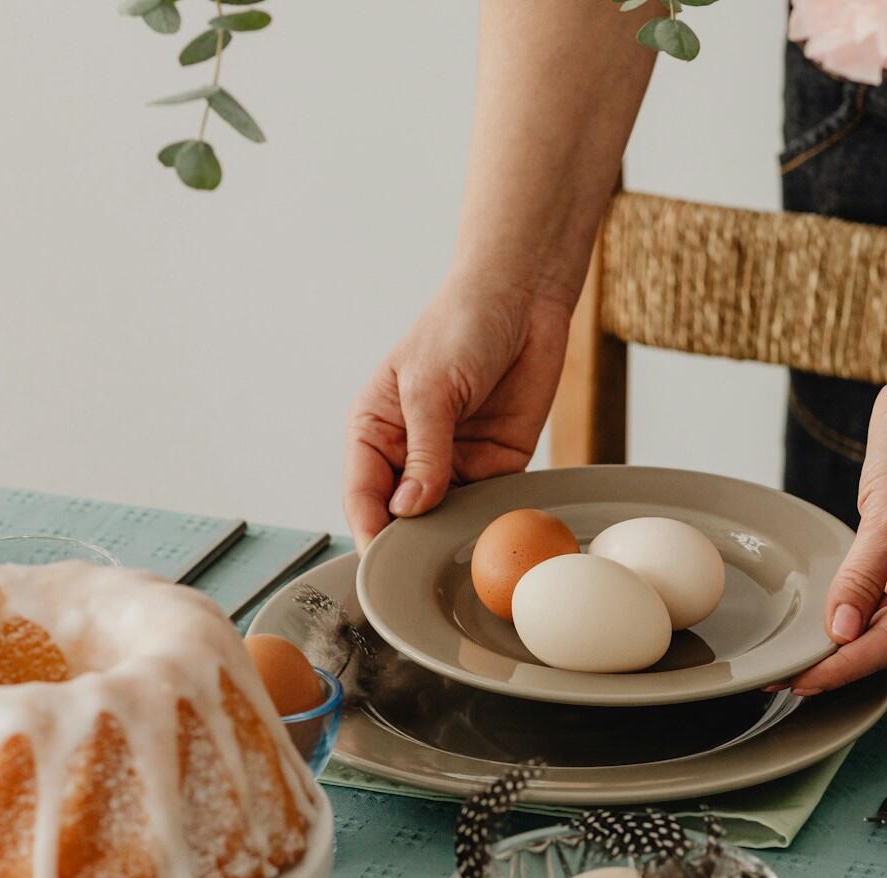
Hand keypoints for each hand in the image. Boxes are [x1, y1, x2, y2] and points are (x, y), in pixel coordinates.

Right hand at [344, 279, 573, 549]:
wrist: (522, 299)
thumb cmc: (461, 326)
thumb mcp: (431, 388)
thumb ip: (423, 452)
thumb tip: (409, 509)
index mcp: (376, 431)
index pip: (363, 496)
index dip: (371, 531)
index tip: (381, 562)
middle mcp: (410, 453)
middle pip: (401, 517)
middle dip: (410, 542)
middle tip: (421, 568)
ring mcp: (453, 462)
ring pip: (445, 519)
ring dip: (452, 536)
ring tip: (459, 554)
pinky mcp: (495, 465)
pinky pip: (490, 506)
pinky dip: (491, 522)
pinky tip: (495, 535)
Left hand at [786, 377, 886, 694]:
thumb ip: (864, 577)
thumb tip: (841, 632)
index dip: (843, 665)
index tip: (800, 681)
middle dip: (836, 661)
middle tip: (782, 678)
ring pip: (879, 625)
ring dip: (839, 642)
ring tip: (791, 660)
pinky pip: (876, 599)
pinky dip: (847, 613)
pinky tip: (816, 627)